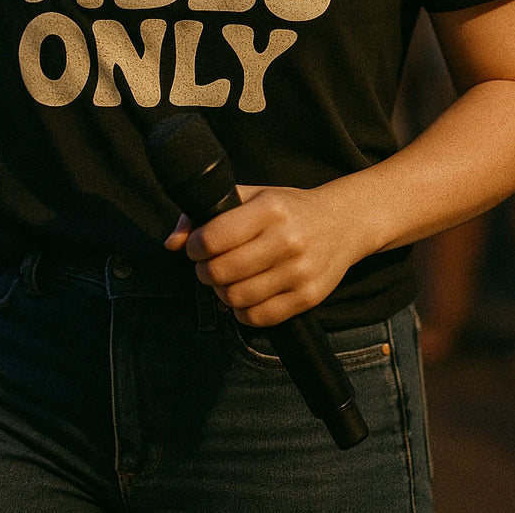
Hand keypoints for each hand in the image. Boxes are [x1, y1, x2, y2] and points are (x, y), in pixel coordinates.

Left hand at [165, 182, 361, 327]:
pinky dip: (242, 312)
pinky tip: (245, 295)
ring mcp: (300, 271)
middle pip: (221, 272)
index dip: (194, 247)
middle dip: (204, 272)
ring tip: (226, 280)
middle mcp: (287, 240)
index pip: (213, 238)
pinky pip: (258, 318)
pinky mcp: (308, 297)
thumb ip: (208, 213)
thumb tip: (171, 242)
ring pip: (236, 299)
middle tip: (207, 267)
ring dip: (221, 293)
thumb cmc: (289, 209)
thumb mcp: (252, 197)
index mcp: (270, 209)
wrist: (342, 223)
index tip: (196, 247)